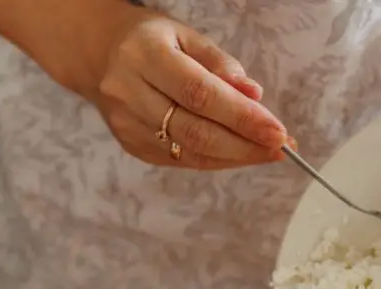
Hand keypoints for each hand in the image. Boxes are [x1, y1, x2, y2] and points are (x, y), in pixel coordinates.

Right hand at [89, 7, 288, 168]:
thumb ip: (220, 64)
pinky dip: (214, 160)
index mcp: (144, 56)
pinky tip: (238, 154)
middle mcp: (129, 92)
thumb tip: (254, 96)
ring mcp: (126, 124)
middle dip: (244, 145)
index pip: (200, 94)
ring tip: (266, 152)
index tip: (278, 131)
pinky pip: (179, 159)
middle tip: (281, 148)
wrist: (99, 55)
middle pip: (194, 131)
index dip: (242, 117)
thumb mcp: (186, 35)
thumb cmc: (153, 41)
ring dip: (234, 157)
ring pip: (188, 152)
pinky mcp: (130, 145)